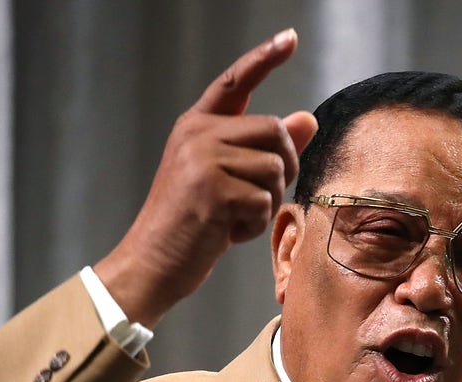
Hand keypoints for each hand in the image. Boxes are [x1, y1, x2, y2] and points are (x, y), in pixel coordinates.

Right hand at [94, 28, 317, 326]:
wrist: (153, 263)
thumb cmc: (193, 225)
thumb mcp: (228, 180)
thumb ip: (265, 148)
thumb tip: (308, 119)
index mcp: (197, 126)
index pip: (236, 82)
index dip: (265, 58)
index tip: (290, 38)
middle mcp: (197, 134)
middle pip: (275, 132)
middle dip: (283, 169)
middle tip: (257, 199)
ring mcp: (203, 159)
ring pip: (275, 170)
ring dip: (267, 203)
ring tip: (233, 218)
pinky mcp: (213, 190)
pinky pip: (264, 203)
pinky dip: (254, 227)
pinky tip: (225, 233)